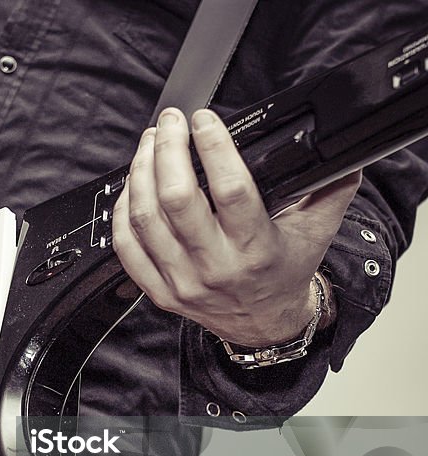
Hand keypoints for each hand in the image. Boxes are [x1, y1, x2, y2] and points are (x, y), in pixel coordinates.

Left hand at [111, 107, 360, 345]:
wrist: (264, 324)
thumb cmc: (285, 270)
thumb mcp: (319, 230)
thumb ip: (331, 187)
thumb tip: (342, 149)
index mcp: (256, 248)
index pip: (230, 189)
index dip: (213, 148)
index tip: (204, 120)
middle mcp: (215, 266)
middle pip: (176, 199)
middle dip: (167, 151)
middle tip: (170, 123)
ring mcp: (182, 281)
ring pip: (145, 218)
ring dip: (141, 172)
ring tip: (149, 144)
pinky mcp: (158, 291)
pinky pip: (126, 247)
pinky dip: (123, 210)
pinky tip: (132, 185)